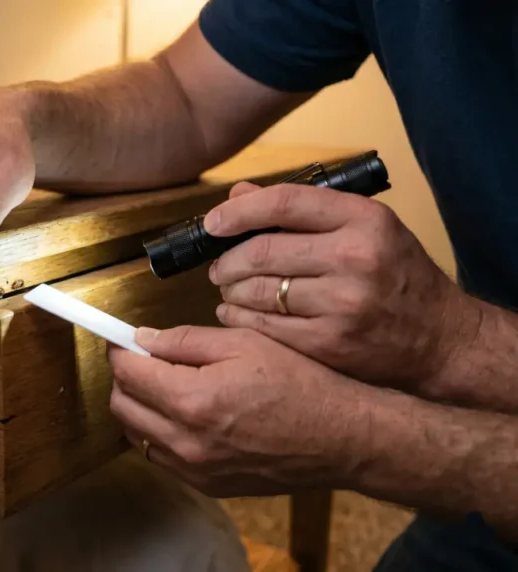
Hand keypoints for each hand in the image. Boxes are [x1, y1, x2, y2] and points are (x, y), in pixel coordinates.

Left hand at [108, 325, 371, 496]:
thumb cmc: (299, 383)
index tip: (121, 340)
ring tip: (166, 387)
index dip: (119, 350)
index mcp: (193, 399)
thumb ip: (184, 340)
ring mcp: (194, 468)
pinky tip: (185, 416)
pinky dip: (160, 434)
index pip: (127, 372)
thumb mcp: (244, 342)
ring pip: (137, 434)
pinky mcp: (206, 485)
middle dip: (125, 378)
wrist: (340, 438)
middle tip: (145, 360)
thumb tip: (141, 339)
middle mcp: (186, 440)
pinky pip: (161, 457)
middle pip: (122, 405)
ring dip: (139, 407)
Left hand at [205, 181, 478, 388]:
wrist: (440, 339)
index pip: (284, 203)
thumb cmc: (396, 275)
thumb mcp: (364, 228)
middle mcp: (354, 257)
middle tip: (217, 266)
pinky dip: (238, 318)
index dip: (238, 212)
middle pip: (261, 251)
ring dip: (229, 290)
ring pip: (257, 290)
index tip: (213, 223)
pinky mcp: (328, 342)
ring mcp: (341, 303)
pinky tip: (235, 313)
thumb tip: (238, 196)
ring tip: (228, 289)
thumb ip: (303, 211)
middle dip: (226, 260)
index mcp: (364, 219)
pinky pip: (263, 326)